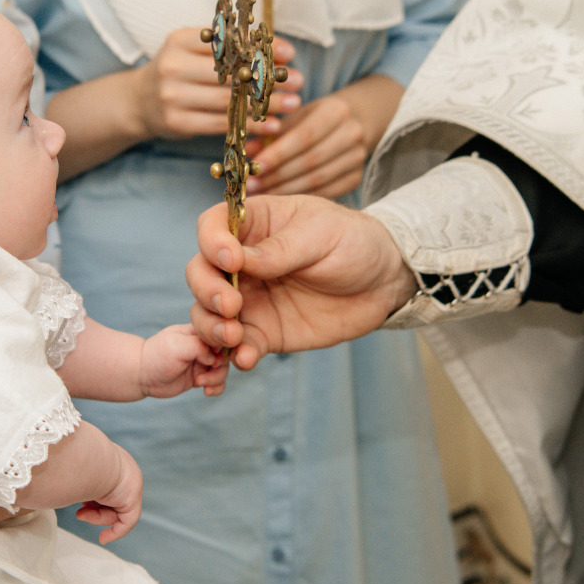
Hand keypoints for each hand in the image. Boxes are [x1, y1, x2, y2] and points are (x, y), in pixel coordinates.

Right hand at [74, 444, 142, 543]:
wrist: (87, 459)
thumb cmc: (73, 462)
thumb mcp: (74, 471)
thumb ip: (76, 480)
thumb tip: (62, 485)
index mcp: (111, 459)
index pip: (105, 485)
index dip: (92, 499)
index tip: (81, 508)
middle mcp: (124, 470)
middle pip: (110, 499)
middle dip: (93, 509)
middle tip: (79, 513)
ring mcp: (130, 483)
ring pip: (114, 510)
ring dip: (96, 517)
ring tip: (81, 513)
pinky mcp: (133, 498)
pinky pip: (127, 521)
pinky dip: (115, 532)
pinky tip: (103, 539)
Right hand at [137, 28, 301, 140]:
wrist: (137, 102)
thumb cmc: (177, 71)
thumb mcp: (192, 50)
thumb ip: (227, 47)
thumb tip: (278, 51)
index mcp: (179, 40)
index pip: (227, 42)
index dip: (260, 48)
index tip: (289, 53)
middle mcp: (174, 67)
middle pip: (230, 73)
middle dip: (268, 78)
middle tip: (299, 81)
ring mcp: (173, 96)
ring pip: (228, 101)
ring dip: (265, 104)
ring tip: (293, 104)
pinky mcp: (177, 122)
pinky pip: (221, 124)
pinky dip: (250, 126)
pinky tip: (273, 125)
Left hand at [138, 324, 228, 397]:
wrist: (142, 376)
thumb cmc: (157, 356)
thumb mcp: (178, 346)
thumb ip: (199, 346)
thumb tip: (216, 356)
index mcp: (199, 331)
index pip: (222, 334)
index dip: (224, 346)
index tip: (212, 356)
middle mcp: (203, 345)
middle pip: (226, 353)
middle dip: (220, 365)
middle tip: (206, 371)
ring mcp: (202, 361)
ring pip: (223, 369)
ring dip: (216, 378)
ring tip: (199, 382)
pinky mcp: (200, 376)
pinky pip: (218, 383)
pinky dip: (216, 388)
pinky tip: (205, 391)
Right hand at [185, 195, 416, 369]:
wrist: (384, 283)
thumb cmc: (353, 242)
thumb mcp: (322, 234)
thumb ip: (281, 249)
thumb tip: (240, 261)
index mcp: (254, 224)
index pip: (212, 227)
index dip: (211, 243)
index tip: (231, 260)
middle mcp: (242, 262)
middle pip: (200, 272)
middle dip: (206, 290)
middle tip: (232, 304)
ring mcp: (250, 298)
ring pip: (208, 312)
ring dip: (211, 326)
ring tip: (234, 336)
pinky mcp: (264, 331)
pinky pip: (238, 345)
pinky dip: (234, 355)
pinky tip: (246, 359)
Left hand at [246, 75, 402, 197]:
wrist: (353, 122)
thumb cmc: (314, 118)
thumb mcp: (294, 116)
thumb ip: (272, 133)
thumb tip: (247, 152)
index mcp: (337, 111)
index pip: (304, 136)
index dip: (278, 153)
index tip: (254, 166)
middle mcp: (352, 133)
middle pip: (311, 160)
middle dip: (278, 175)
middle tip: (252, 185)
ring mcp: (358, 157)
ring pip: (318, 180)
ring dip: (286, 189)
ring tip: (261, 193)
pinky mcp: (357, 178)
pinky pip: (327, 192)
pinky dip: (302, 198)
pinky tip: (281, 200)